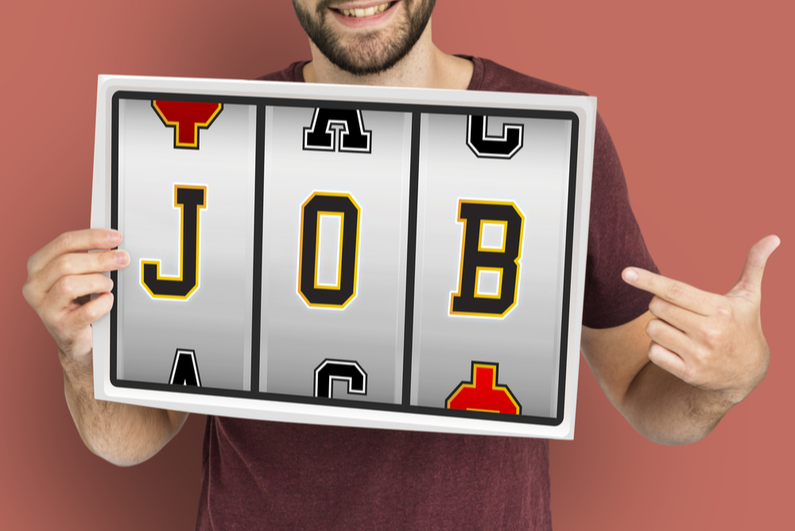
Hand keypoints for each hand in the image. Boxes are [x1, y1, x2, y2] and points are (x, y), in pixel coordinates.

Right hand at [23, 229, 129, 366]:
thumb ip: (86, 256)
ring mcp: (44, 308)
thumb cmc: (77, 300)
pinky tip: (107, 300)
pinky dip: (103, 303)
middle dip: (100, 258)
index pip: (63, 242)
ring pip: (70, 285)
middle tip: (123, 259)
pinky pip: (87, 311)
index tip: (116, 238)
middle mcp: (34, 286)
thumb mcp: (76, 273)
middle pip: (66, 262)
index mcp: (37, 266)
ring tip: (108, 285)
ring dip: (98, 282)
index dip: (92, 237)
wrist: (75, 337)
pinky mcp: (61, 327)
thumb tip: (113, 242)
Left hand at [621, 235, 779, 406]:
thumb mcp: (749, 297)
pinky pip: (653, 352)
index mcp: (720, 309)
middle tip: (679, 311)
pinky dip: (658, 348)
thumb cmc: (743, 326)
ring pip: (653, 329)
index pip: (675, 290)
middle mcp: (709, 332)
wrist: (749, 372)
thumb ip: (754, 266)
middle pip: (658, 307)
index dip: (648, 281)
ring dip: (659, 327)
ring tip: (681, 331)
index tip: (625, 273)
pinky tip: (677, 349)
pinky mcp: (689, 373)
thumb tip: (772, 237)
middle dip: (661, 305)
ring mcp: (699, 354)